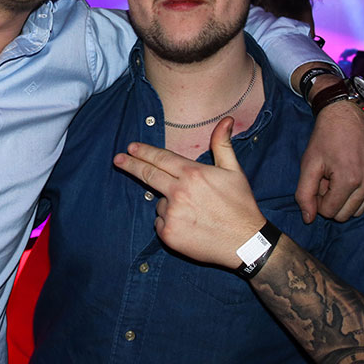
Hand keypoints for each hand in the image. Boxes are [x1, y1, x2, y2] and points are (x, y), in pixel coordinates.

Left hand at [113, 117, 264, 268]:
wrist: (245, 243)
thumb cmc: (240, 205)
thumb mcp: (234, 171)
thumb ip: (222, 145)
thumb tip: (226, 120)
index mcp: (193, 174)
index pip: (160, 158)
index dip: (144, 152)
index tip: (131, 147)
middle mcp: (179, 192)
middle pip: (148, 174)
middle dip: (130, 165)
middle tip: (118, 159)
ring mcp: (172, 214)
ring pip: (159, 203)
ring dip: (168, 203)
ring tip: (194, 212)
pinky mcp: (169, 234)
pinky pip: (160, 222)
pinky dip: (169, 222)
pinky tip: (189, 225)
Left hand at [295, 99, 363, 223]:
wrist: (346, 114)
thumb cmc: (324, 138)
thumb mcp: (308, 164)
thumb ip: (304, 194)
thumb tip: (308, 220)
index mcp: (349, 180)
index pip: (329, 212)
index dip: (318, 199)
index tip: (317, 181)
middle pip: (346, 214)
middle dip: (332, 201)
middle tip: (327, 179)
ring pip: (359, 209)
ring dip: (345, 199)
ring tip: (338, 177)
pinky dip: (358, 192)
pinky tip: (350, 173)